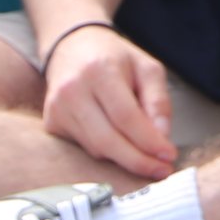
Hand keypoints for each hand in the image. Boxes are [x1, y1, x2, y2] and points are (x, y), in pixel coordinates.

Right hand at [41, 25, 176, 180]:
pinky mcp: (51, 123)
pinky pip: (84, 148)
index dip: (148, 141)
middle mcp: (72, 90)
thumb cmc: (115, 58)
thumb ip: (158, 101)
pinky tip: (121, 144)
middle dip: (137, 160)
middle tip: (161, 170)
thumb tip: (162, 137)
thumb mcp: (147, 68)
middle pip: (107, 139)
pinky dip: (107, 152)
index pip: (125, 116)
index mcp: (99, 71)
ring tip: (147, 157)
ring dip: (125, 158)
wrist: (73, 48)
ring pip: (96, 148)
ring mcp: (57, 109)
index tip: (169, 156)